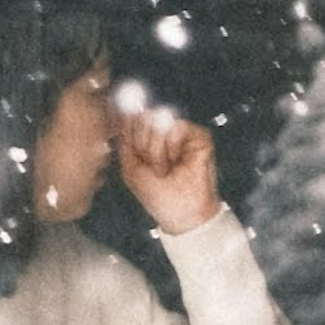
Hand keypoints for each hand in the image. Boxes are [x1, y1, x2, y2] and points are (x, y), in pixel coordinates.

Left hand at [115, 99, 219, 235]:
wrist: (180, 212)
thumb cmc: (158, 195)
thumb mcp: (130, 167)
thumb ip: (125, 139)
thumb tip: (126, 113)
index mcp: (147, 140)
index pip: (134, 117)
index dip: (129, 129)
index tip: (132, 150)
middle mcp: (165, 134)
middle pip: (143, 117)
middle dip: (142, 145)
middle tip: (152, 166)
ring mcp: (182, 134)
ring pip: (159, 121)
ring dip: (156, 151)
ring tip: (164, 168)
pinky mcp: (199, 136)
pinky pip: (177, 127)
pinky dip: (172, 148)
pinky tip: (177, 161)